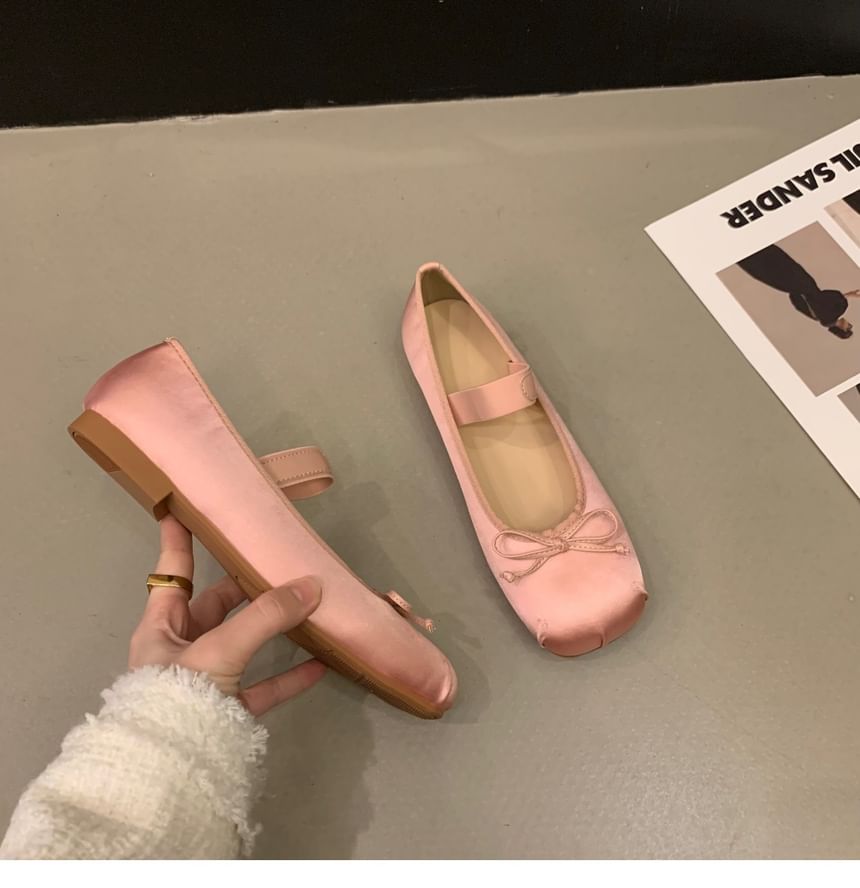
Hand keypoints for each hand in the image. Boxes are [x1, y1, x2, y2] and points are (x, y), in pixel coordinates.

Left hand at [129, 514, 326, 715]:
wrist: (167, 772)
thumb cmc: (178, 697)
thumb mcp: (220, 649)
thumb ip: (266, 617)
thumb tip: (312, 585)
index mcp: (161, 627)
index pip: (171, 571)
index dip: (177, 539)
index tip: (181, 506)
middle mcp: (181, 649)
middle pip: (217, 605)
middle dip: (245, 583)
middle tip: (275, 559)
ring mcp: (206, 681)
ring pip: (245, 644)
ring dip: (274, 627)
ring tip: (305, 604)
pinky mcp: (227, 711)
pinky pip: (262, 686)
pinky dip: (289, 675)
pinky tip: (319, 664)